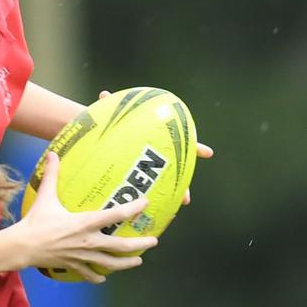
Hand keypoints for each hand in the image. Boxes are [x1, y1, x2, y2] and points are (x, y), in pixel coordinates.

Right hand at [11, 151, 156, 283]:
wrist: (23, 246)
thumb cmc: (36, 221)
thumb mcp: (45, 197)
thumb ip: (52, 175)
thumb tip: (52, 154)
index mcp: (85, 223)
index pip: (116, 215)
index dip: (133, 208)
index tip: (145, 203)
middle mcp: (88, 241)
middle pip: (120, 246)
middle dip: (140, 244)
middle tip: (153, 241)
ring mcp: (82, 256)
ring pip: (110, 263)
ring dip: (126, 263)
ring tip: (138, 261)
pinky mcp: (74, 265)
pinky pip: (89, 274)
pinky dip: (97, 276)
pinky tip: (103, 278)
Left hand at [98, 90, 214, 205]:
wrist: (99, 136)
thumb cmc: (110, 125)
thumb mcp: (111, 117)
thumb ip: (108, 106)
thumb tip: (104, 93)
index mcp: (154, 138)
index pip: (179, 142)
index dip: (194, 147)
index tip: (208, 153)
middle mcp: (155, 153)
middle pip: (173, 171)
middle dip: (181, 185)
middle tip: (186, 198)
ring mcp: (147, 165)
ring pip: (163, 184)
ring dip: (168, 197)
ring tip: (171, 210)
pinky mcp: (137, 174)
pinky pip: (145, 190)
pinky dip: (147, 200)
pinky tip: (145, 213)